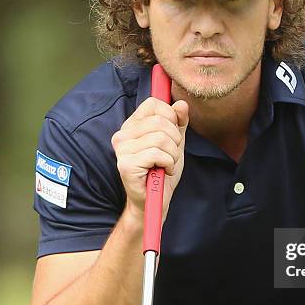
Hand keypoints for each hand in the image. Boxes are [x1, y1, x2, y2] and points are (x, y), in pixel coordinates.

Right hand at [111, 97, 188, 218]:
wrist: (155, 200)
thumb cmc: (162, 171)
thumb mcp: (175, 143)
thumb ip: (179, 123)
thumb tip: (182, 104)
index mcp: (131, 126)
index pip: (153, 104)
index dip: (171, 117)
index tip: (173, 135)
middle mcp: (122, 135)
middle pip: (160, 122)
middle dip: (175, 140)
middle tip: (170, 155)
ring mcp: (122, 150)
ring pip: (161, 138)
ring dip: (172, 154)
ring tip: (167, 164)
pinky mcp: (126, 165)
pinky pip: (158, 154)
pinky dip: (168, 163)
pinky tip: (163, 171)